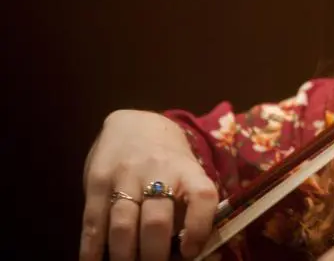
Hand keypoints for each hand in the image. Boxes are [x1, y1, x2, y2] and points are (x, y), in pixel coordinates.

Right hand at [80, 109, 219, 260]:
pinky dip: (93, 249)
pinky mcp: (97, 180)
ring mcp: (125, 175)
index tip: (190, 252)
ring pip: (122, 225)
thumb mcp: (186, 174)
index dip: (199, 227)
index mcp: (188, 171)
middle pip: (156, 221)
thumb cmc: (168, 161)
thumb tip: (203, 255)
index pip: (202, 196)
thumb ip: (191, 210)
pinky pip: (93, 221)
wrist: (134, 124)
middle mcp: (158, 171)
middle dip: (155, 256)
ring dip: (125, 256)